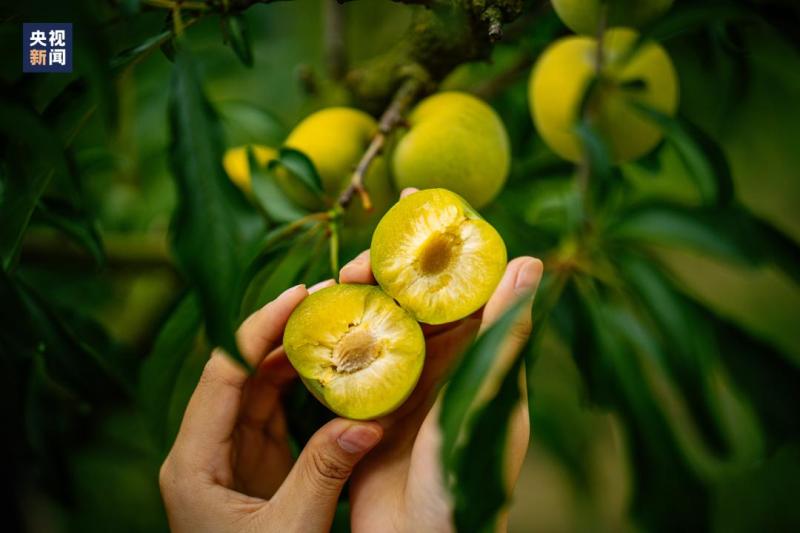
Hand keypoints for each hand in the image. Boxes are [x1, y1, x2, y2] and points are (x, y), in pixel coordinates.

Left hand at [159, 283, 383, 532]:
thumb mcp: (292, 532)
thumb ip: (326, 472)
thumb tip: (372, 419)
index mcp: (193, 461)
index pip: (223, 374)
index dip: (258, 329)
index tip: (299, 296)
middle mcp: (205, 448)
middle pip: (239, 371)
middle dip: (280, 332)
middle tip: (327, 299)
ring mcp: (230, 453)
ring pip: (258, 386)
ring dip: (294, 354)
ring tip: (333, 322)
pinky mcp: (255, 462)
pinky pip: (275, 410)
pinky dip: (302, 386)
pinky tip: (330, 365)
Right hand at [341, 188, 543, 532]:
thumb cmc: (466, 486)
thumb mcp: (485, 404)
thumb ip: (504, 334)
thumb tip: (530, 258)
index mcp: (476, 355)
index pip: (458, 283)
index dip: (436, 244)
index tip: (410, 207)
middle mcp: (440, 362)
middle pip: (410, 297)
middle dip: (382, 270)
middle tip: (354, 263)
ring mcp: (401, 383)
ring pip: (376, 321)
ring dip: (352, 299)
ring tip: (326, 292)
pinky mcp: (366, 407)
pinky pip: (348, 359)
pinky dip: (330, 337)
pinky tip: (307, 326)